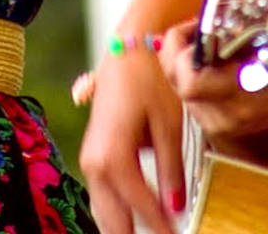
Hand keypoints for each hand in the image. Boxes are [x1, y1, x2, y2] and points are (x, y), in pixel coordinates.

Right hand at [77, 32, 187, 233]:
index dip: (161, 228)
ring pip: (103, 210)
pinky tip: (131, 224)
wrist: (127, 51)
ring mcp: (90, 160)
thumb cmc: (149, 81)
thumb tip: (177, 206)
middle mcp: (95, 163)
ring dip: (122, 228)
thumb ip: (171, 169)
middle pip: (111, 217)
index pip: (140, 206)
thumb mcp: (169, 124)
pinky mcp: (93, 156)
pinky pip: (102, 195)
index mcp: (113, 157)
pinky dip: (116, 213)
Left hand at [160, 20, 267, 140]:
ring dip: (184, 65)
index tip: (196, 27)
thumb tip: (194, 27)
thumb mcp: (257, 41)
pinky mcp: (219, 127)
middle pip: (177, 84)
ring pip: (181, 91)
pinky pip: (193, 99)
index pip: (188, 81)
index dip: (182, 51)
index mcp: (237, 95)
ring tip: (200, 43)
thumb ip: (222, 39)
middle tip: (191, 29)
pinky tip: (208, 64)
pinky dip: (194, 78)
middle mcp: (224, 116)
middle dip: (177, 51)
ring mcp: (219, 126)